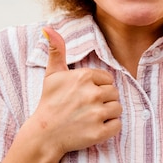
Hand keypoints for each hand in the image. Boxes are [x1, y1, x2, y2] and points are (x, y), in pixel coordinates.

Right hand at [25, 27, 122, 158]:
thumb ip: (56, 50)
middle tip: (87, 106)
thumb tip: (47, 28)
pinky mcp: (99, 132)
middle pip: (114, 93)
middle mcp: (92, 93)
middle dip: (104, 99)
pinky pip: (117, 125)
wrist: (44, 135)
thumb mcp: (52, 74)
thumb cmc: (50, 102)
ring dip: (108, 113)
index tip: (85, 94)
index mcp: (84, 77)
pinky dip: (110, 127)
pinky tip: (95, 127)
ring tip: (91, 116)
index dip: (98, 86)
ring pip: (118, 108)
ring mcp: (96, 114)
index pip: (107, 79)